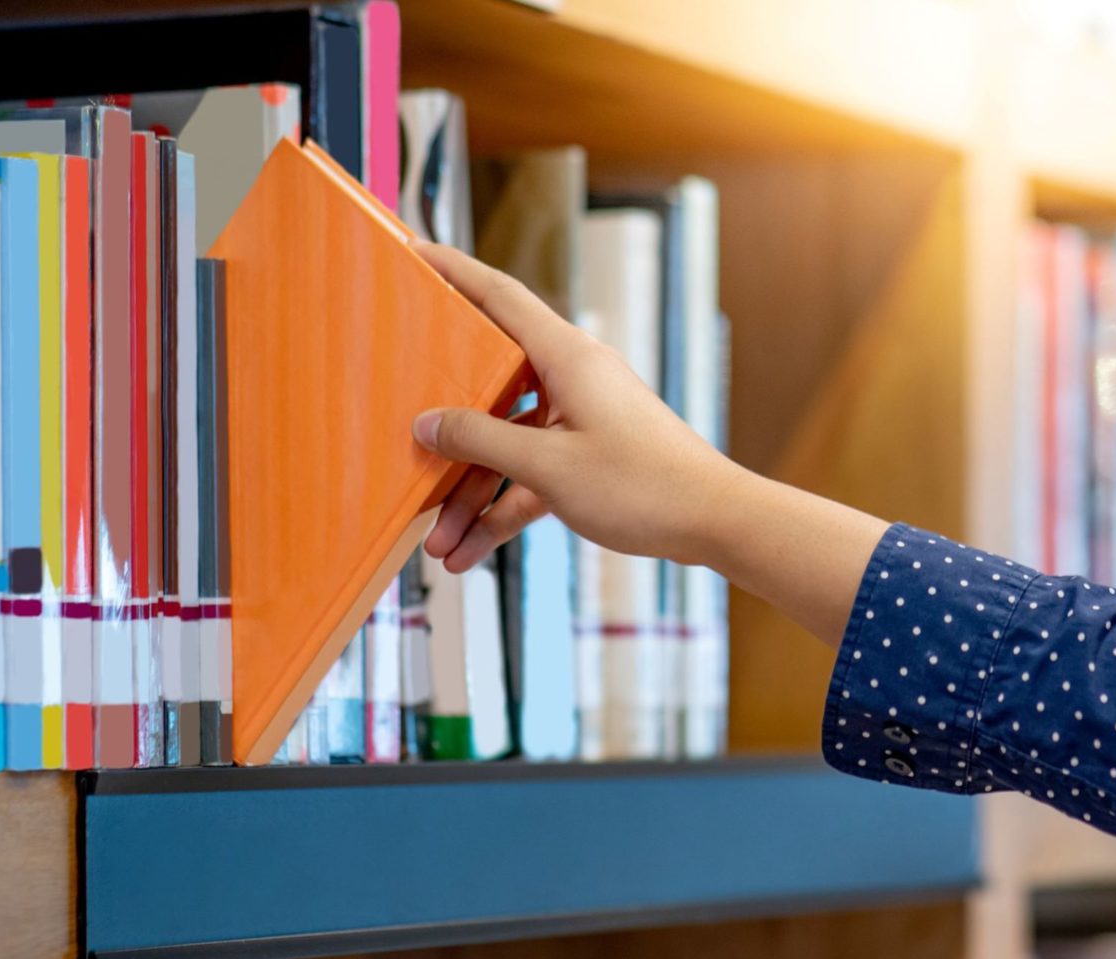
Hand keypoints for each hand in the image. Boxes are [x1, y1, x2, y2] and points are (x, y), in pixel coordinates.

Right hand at [409, 241, 887, 644]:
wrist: (715, 523)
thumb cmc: (644, 486)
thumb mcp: (548, 466)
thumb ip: (481, 441)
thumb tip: (428, 423)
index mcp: (567, 357)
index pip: (500, 297)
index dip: (456, 272)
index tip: (416, 252)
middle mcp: (573, 379)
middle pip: (490, 387)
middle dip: (446, 434)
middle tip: (400, 440)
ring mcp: (582, 419)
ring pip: (508, 446)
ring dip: (471, 495)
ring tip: (437, 543)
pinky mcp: (590, 458)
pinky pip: (533, 476)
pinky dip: (503, 509)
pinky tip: (470, 550)